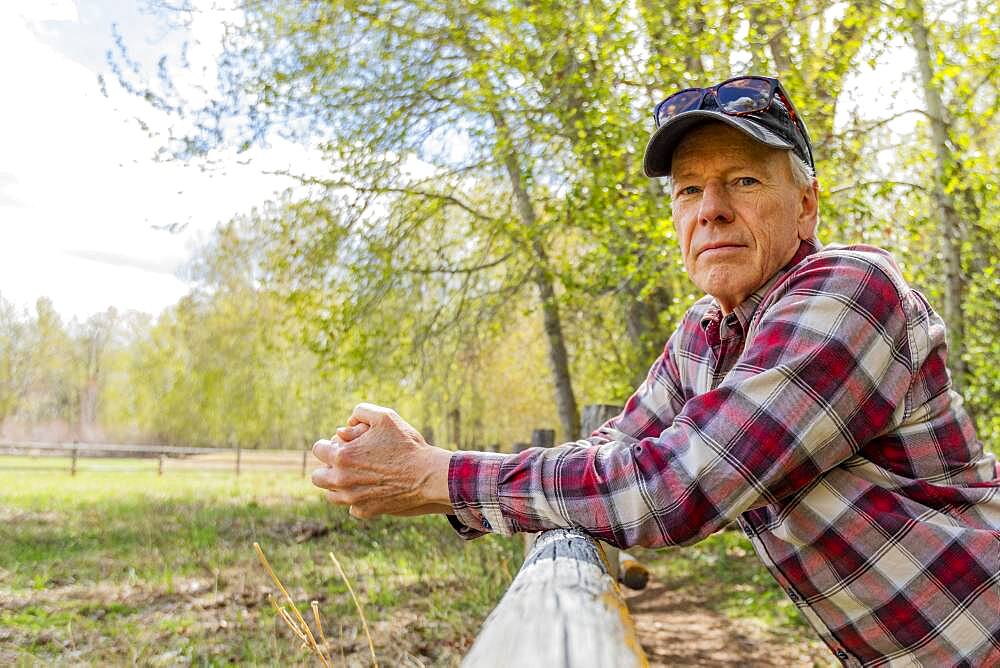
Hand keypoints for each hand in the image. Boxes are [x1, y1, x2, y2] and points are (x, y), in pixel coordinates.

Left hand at [311, 403, 452, 518]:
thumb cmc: (406, 444)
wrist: (427, 475)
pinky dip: (357, 500)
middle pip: (318, 477)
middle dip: (328, 468)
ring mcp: (352, 499)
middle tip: (344, 463)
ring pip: (331, 496)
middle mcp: (341, 480)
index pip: (318, 449)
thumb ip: (361, 412)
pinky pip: (351, 507)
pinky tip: (370, 490)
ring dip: (339, 486)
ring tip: (355, 477)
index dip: (328, 445)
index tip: (339, 444)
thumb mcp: (385, 417)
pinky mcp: (365, 511)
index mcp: (342, 456)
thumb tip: (345, 425)